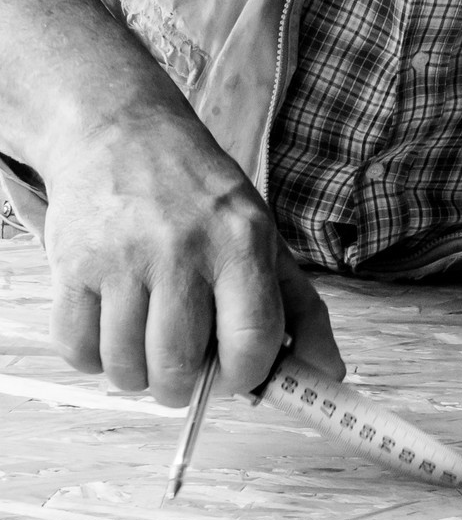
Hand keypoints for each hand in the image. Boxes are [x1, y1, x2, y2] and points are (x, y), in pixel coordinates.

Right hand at [40, 105, 342, 405]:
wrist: (123, 134)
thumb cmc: (201, 196)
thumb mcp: (262, 235)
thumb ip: (299, 308)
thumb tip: (330, 372)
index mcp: (243, 241)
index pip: (253, 341)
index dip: (245, 376)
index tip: (236, 372)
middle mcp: (184, 249)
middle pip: (179, 368)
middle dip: (183, 385)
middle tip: (184, 360)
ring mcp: (124, 258)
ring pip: (126, 368)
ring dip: (136, 373)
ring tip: (147, 339)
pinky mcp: (73, 266)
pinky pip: (77, 352)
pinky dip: (92, 357)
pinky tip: (111, 325)